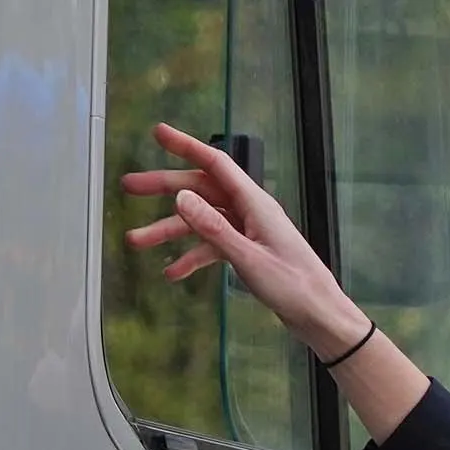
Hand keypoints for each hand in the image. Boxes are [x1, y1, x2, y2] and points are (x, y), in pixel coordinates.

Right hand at [120, 123, 360, 355]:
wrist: (320, 316)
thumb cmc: (295, 287)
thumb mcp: (248, 258)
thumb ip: (213, 228)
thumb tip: (181, 198)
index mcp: (255, 204)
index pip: (215, 164)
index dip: (186, 145)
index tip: (158, 133)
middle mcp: (251, 212)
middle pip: (201, 190)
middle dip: (165, 188)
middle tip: (129, 186)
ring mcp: (249, 232)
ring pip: (202, 222)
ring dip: (169, 230)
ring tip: (136, 241)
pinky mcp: (248, 252)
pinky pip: (213, 246)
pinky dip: (192, 257)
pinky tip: (172, 271)